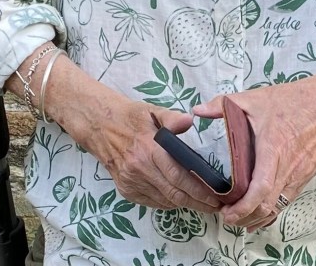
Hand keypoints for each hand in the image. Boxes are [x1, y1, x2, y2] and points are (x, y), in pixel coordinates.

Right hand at [44, 57, 224, 212]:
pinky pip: (151, 202)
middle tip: (215, 206)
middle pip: (174, 194)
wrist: (99, 126)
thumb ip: (171, 118)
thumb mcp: (151, 110)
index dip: (199, 190)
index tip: (216, 197)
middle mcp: (140, 169)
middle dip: (197, 203)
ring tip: (202, 203)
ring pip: (164, 201)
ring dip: (184, 204)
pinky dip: (167, 203)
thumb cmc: (130, 116)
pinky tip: (179, 199)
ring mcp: (131, 182)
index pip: (179, 176)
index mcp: (149, 149)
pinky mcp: (125, 189)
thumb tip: (190, 121)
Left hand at [193, 50, 315, 231]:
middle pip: (267, 207)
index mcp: (273, 150)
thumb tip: (197, 111)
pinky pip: (287, 201)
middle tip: (226, 216)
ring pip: (278, 208)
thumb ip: (223, 104)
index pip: (259, 190)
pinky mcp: (306, 176)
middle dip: (245, 218)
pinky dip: (272, 210)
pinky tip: (261, 210)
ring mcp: (299, 175)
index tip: (226, 213)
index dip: (242, 208)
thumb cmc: (293, 101)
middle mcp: (288, 168)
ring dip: (258, 217)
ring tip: (240, 216)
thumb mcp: (255, 98)